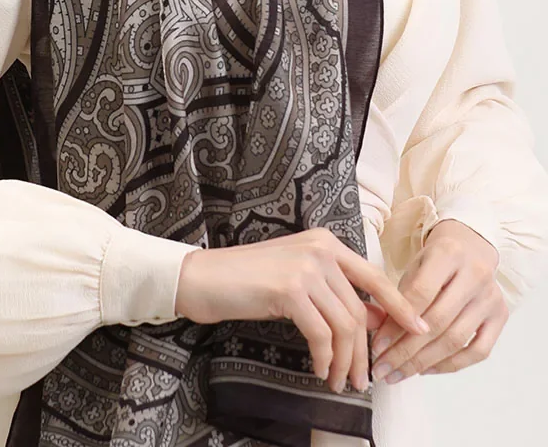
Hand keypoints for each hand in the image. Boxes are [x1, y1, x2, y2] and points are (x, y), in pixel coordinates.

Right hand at [174, 226, 429, 395]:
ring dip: (346, 362)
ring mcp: (306, 267)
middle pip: (359, 311)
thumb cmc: (248, 281)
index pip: (375, 278)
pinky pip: (322, 334)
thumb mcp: (297, 278)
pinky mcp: (290, 289)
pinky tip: (320, 371)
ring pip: (345, 326)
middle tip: (362, 380)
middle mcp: (321, 249)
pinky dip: (325, 359)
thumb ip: (331, 290)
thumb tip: (370, 322)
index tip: (420, 330)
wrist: (205, 278)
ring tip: (340, 382)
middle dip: (365, 352)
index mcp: (326, 242)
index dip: (400, 306)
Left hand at [370, 219, 507, 384]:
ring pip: (456, 340)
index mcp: (448, 253)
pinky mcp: (500, 316)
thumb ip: (401, 296)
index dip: (396, 324)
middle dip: (406, 350)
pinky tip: (426, 369)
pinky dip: (450, 365)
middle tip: (384, 368)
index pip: (420, 294)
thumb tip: (382, 339)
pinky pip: (477, 352)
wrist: (470, 248)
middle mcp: (475, 274)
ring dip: (423, 362)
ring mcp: (490, 297)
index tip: (377, 345)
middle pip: (438, 322)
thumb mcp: (414, 266)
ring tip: (399, 373)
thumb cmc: (436, 260)